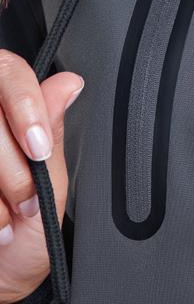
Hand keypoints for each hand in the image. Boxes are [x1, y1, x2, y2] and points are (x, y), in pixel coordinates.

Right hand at [0, 48, 83, 302]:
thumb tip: (69, 82)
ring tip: (3, 220)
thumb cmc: (22, 238)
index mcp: (6, 112)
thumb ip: (54, 133)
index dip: (25, 104)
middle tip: (23, 199)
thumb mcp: (49, 186)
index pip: (9, 71)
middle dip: (13, 164)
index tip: (38, 147)